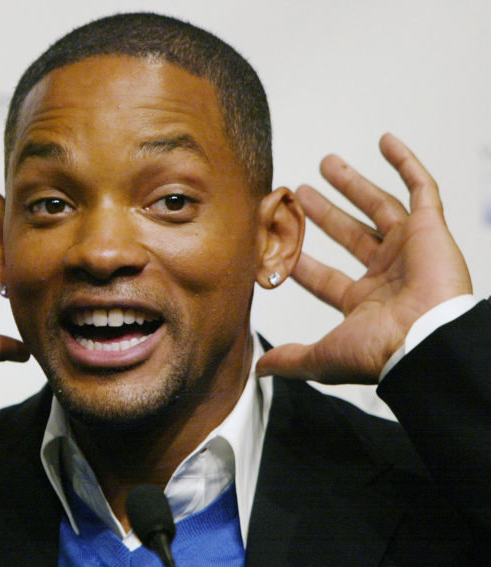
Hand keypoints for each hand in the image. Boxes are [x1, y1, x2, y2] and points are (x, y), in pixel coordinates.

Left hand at [256, 134, 470, 382]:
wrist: (426, 340)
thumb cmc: (380, 351)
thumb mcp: (323, 357)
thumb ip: (291, 358)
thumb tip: (259, 369)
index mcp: (364, 303)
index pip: (324, 276)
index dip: (300, 261)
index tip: (274, 242)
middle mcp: (387, 274)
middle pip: (349, 235)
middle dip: (324, 214)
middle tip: (300, 193)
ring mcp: (410, 249)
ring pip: (378, 207)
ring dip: (353, 184)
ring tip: (326, 163)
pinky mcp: (431, 228)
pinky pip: (422, 187)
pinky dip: (406, 163)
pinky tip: (385, 141)